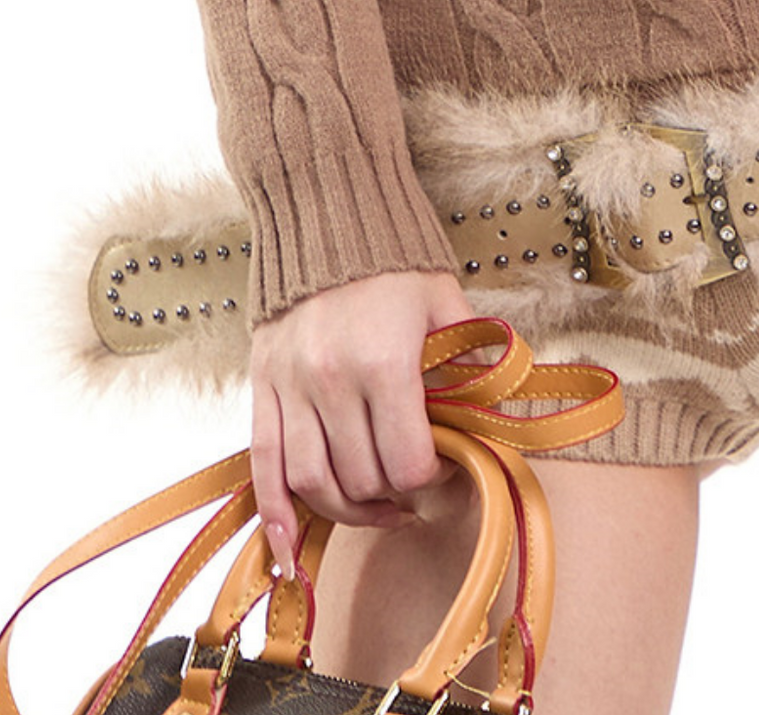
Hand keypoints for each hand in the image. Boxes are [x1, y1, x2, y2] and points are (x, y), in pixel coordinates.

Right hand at [247, 266, 472, 576]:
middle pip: (361, 480)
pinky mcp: (262, 385)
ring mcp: (291, 386)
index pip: (407, 463)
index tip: (445, 470)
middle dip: (394, 496)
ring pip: (312, 483)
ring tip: (374, 507)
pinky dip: (273, 514)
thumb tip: (496, 415)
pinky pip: (262, 465)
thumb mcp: (446, 304)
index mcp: (384, 362)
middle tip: (414, 489)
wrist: (328, 209)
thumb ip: (469, 363)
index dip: (432, 480)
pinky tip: (286, 550)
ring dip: (346, 511)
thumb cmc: (395, 259)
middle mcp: (332, 380)